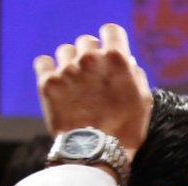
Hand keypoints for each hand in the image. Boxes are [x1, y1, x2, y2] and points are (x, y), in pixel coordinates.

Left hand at [34, 23, 151, 161]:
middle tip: (93, 76)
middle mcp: (90, 59)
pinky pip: (43, 62)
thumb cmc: (125, 130)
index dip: (111, 41)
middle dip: (90, 55)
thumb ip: (134, 74)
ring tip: (75, 83)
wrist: (95, 153)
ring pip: (65, 51)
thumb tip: (126, 61)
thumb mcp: (144, 100)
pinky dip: (49, 69)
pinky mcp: (48, 84)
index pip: (110, 30)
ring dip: (70, 62)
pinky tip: (56, 81)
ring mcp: (67, 70)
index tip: (109, 53)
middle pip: (86, 41)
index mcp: (116, 59)